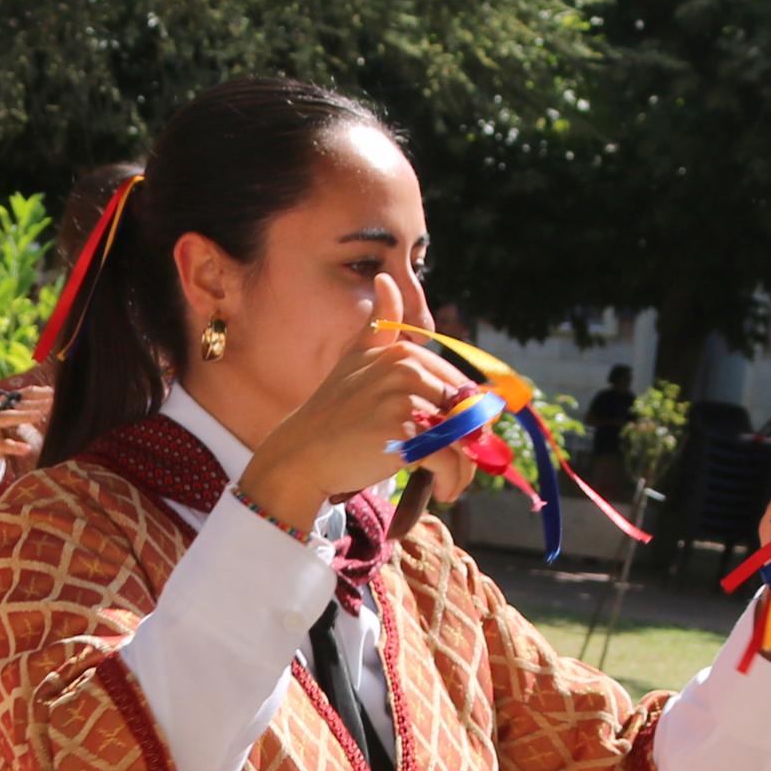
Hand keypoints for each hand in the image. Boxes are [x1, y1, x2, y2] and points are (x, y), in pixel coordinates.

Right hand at [0, 383, 50, 473]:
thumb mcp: (12, 423)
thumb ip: (27, 413)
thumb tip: (50, 403)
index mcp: (4, 404)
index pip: (23, 394)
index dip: (39, 393)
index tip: (55, 393)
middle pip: (16, 404)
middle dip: (34, 403)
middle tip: (52, 403)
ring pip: (6, 418)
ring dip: (24, 416)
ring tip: (40, 416)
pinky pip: (1, 444)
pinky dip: (14, 446)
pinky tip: (27, 449)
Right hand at [235, 275, 464, 535]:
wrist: (301, 453)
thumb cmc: (331, 413)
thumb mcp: (354, 359)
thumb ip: (379, 323)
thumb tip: (386, 277)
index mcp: (404, 353)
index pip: (460, 389)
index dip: (466, 420)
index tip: (458, 443)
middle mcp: (407, 370)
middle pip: (466, 413)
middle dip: (469, 446)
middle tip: (457, 470)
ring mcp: (403, 400)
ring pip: (462, 439)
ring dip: (466, 469)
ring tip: (452, 485)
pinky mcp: (402, 434)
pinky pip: (448, 460)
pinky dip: (453, 481)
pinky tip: (444, 493)